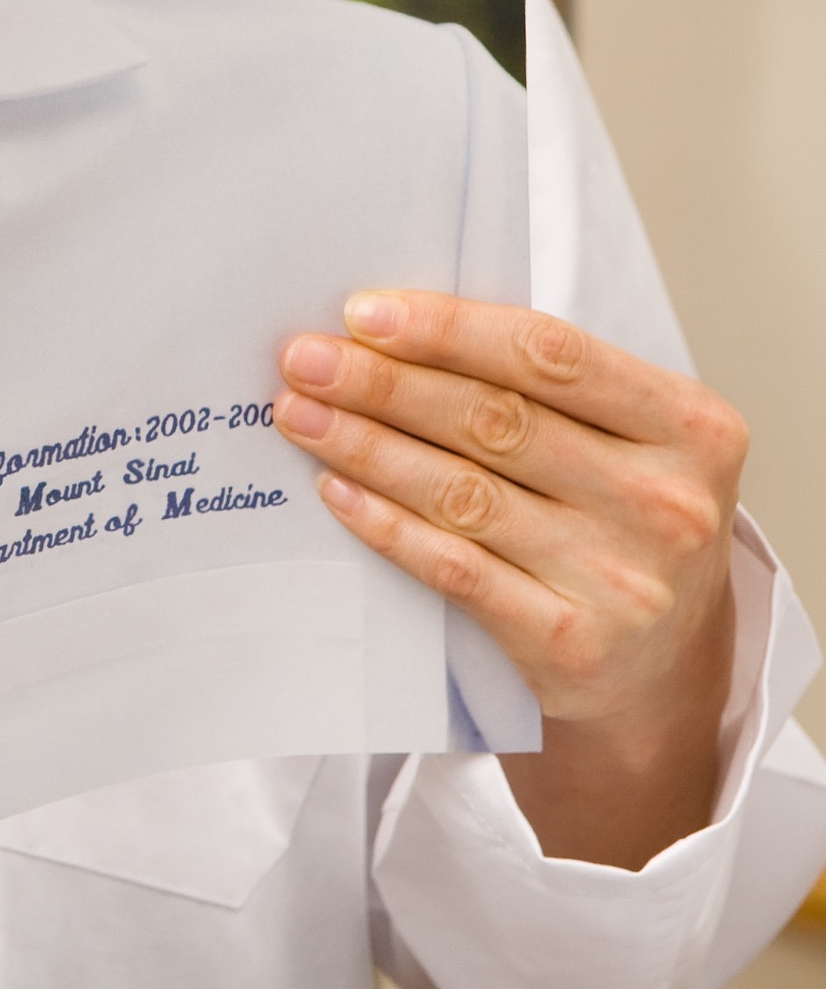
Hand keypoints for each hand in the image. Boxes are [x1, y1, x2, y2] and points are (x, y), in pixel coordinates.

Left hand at [273, 290, 742, 867]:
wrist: (663, 676)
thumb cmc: (625, 531)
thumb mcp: (628, 448)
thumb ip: (546, 391)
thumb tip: (395, 335)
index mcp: (690, 426)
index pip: (550, 355)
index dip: (448, 329)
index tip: (363, 312)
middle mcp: (665, 501)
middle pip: (495, 420)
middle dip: (384, 383)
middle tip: (304, 360)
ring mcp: (622, 577)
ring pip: (463, 492)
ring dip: (366, 446)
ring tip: (298, 414)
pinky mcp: (572, 643)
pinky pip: (455, 567)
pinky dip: (386, 524)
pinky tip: (335, 489)